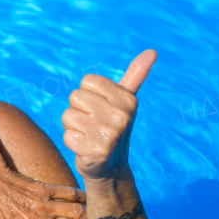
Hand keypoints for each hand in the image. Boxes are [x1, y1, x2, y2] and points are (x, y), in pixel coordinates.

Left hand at [62, 50, 155, 181]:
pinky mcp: (95, 152)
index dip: (88, 95)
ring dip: (73, 127)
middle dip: (79, 111)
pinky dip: (71, 142)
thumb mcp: (125, 102)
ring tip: (89, 136)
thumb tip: (152, 51)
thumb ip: (135, 76)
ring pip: (67, 115)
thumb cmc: (112, 127)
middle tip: (93, 125)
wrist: (111, 168)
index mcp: (128, 100)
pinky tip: (85, 148)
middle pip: (75, 97)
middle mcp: (122, 116)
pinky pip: (66, 135)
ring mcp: (110, 135)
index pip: (87, 81)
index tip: (100, 109)